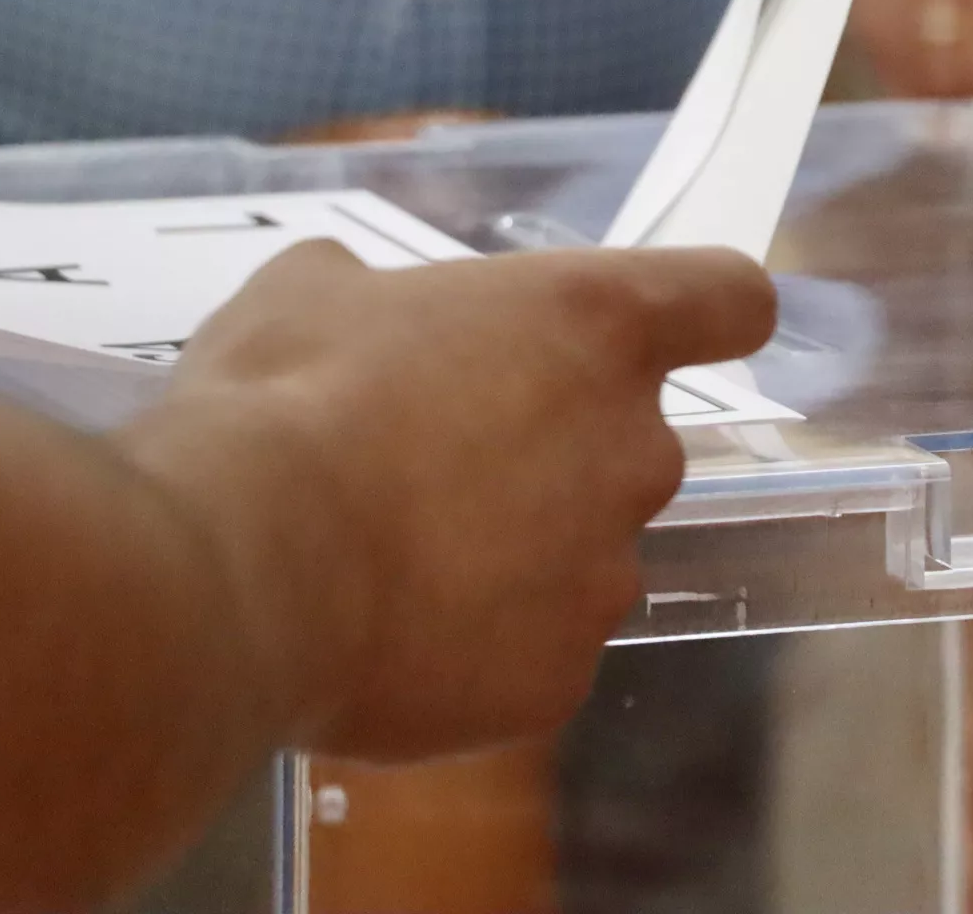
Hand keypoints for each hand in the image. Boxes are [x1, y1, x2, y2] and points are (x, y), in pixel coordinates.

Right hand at [123, 241, 775, 760]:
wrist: (242, 574)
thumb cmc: (285, 402)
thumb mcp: (308, 293)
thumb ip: (373, 293)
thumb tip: (357, 305)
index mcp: (597, 326)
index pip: (729, 299)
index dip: (708, 310)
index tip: (677, 328)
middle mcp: (634, 448)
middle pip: (631, 443)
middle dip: (551, 453)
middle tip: (433, 464)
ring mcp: (607, 574)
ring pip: (580, 557)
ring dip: (512, 556)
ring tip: (390, 562)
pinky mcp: (560, 680)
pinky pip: (531, 654)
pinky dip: (475, 649)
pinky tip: (385, 636)